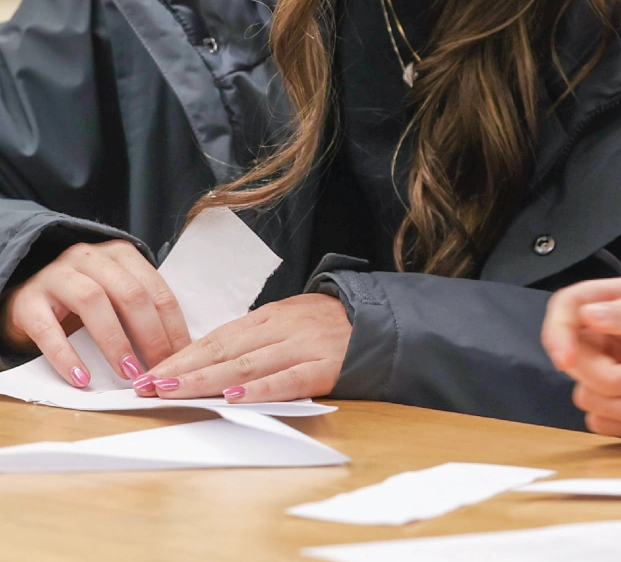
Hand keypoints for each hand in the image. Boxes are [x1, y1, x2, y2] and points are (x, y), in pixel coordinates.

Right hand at [0, 240, 189, 386]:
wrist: (29, 295)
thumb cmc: (82, 298)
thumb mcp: (115, 294)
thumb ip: (141, 311)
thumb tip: (176, 350)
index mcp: (120, 254)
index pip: (155, 289)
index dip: (171, 325)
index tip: (180, 357)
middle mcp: (90, 257)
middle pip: (129, 293)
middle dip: (149, 334)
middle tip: (157, 369)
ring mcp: (57, 275)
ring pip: (93, 301)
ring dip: (115, 341)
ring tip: (128, 373)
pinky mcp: (28, 300)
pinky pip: (49, 328)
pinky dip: (66, 356)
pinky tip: (81, 378)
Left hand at [135, 293, 351, 401]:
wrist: (378, 321)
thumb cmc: (326, 328)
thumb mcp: (286, 324)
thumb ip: (252, 341)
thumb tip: (205, 363)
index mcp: (268, 317)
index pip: (215, 338)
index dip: (180, 356)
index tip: (149, 373)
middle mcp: (280, 328)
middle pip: (223, 350)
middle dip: (181, 370)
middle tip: (147, 386)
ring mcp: (301, 346)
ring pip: (246, 364)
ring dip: (206, 380)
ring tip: (174, 392)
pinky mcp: (323, 366)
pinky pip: (287, 380)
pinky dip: (258, 389)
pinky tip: (233, 397)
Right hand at [541, 275, 620, 437]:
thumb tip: (589, 314)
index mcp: (619, 302)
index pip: (568, 307)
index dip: (558, 331)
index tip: (566, 359)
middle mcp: (610, 335)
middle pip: (574, 358)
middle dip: (608, 377)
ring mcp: (613, 371)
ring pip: (586, 393)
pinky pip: (601, 421)